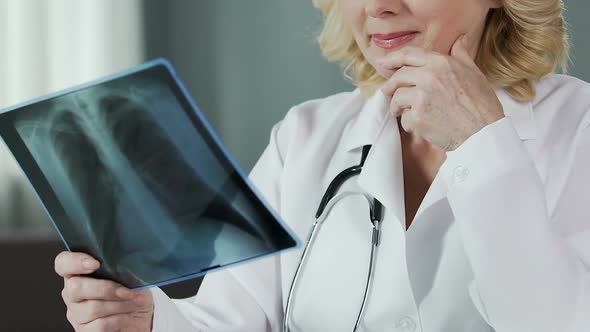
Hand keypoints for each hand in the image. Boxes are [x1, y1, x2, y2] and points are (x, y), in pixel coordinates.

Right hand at [54, 251, 153, 331]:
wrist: (139, 321)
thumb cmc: (133, 297)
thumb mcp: (133, 278)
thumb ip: (123, 269)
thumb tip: (126, 265)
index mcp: (81, 275)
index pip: (64, 263)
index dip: (75, 261)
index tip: (95, 263)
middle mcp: (73, 294)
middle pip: (75, 287)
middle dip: (106, 288)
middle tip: (127, 291)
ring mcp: (76, 314)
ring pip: (92, 308)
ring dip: (119, 304)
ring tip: (134, 302)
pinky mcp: (85, 331)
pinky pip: (100, 325)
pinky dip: (120, 319)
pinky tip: (128, 316)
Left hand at [378, 34, 504, 150]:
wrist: (483, 133)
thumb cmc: (481, 104)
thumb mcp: (474, 73)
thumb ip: (462, 55)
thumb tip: (459, 40)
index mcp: (441, 63)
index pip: (409, 55)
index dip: (392, 58)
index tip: (383, 63)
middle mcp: (429, 77)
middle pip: (398, 76)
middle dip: (390, 85)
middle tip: (389, 92)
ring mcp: (422, 98)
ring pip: (397, 98)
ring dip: (397, 106)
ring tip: (401, 112)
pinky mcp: (418, 118)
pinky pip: (404, 118)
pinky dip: (409, 124)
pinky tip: (419, 126)